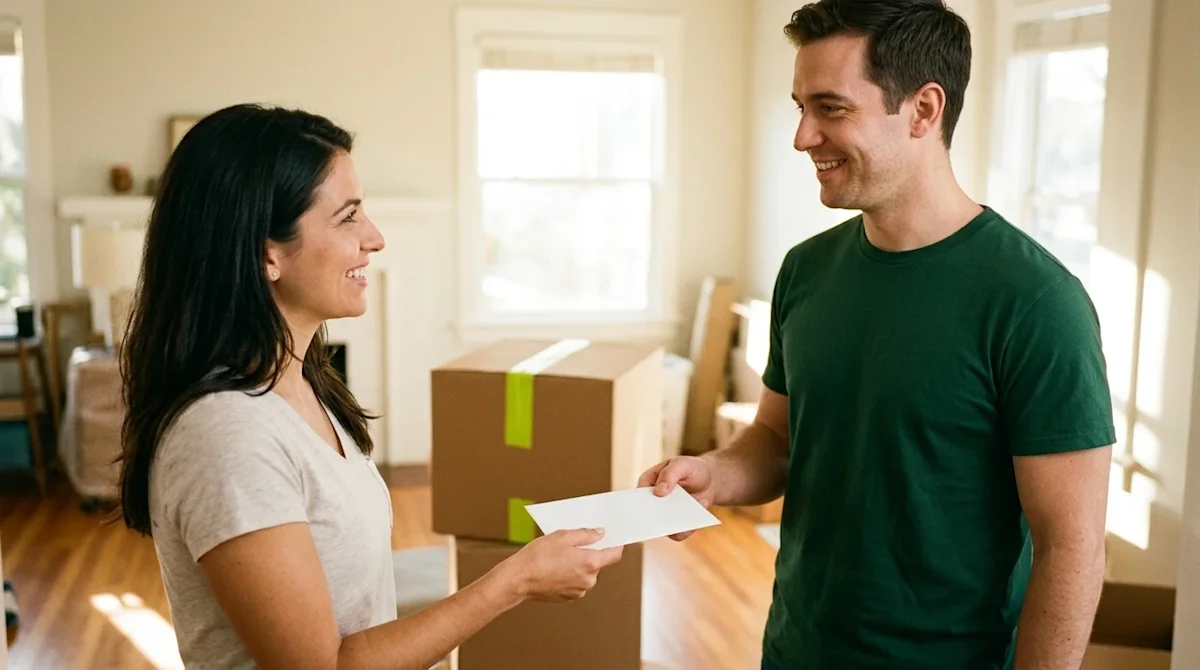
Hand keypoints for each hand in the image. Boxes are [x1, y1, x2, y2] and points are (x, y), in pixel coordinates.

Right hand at [502, 529, 624, 602]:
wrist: (518, 579)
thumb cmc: (538, 556)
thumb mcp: (562, 536)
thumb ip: (586, 534)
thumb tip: (600, 534)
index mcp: (590, 563)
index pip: (614, 554)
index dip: (615, 544)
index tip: (613, 538)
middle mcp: (588, 580)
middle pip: (597, 563)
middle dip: (588, 553)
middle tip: (570, 544)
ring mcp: (579, 591)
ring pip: (585, 573)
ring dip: (577, 565)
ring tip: (558, 557)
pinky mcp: (568, 598)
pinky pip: (575, 583)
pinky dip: (569, 575)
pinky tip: (554, 568)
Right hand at [638, 456, 715, 540]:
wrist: (710, 480)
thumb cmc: (691, 468)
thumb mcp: (681, 464)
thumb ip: (669, 474)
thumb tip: (659, 491)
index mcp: (648, 483)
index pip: (638, 495)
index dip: (640, 502)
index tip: (647, 505)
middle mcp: (654, 501)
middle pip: (649, 514)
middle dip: (655, 518)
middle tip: (664, 517)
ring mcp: (665, 514)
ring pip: (662, 527)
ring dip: (673, 525)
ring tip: (684, 518)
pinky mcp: (677, 525)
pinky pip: (677, 534)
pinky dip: (686, 530)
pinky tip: (694, 521)